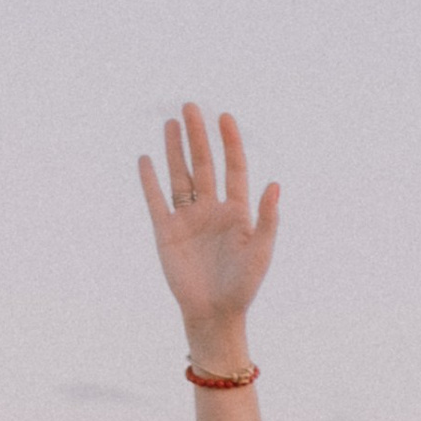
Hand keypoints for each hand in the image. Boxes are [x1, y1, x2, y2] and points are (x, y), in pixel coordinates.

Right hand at [138, 106, 278, 359]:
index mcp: (237, 212)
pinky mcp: (166, 232)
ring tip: (170, 124)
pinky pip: (156, 201)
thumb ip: (267, 218)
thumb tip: (275, 184)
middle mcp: (211, 210)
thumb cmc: (244, 286)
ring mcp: (188, 219)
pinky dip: (150, 181)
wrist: (216, 313)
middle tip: (190, 107)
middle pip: (203, 165)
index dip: (230, 143)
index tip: (225, 116)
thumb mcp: (260, 252)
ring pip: (180, 177)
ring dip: (175, 151)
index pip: (233, 168)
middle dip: (198, 136)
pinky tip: (145, 159)